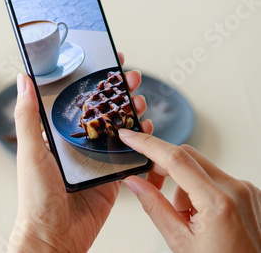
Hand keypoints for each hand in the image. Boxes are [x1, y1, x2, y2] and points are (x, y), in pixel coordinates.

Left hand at [8, 53, 152, 252]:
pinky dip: (140, 141)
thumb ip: (28, 116)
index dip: (91, 81)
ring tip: (140, 99)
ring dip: (131, 112)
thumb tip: (22, 80)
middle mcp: (77, 145)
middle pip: (102, 112)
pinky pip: (129, 155)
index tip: (105, 61)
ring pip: (118, 130)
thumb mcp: (31, 151)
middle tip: (130, 77)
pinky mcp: (111, 177)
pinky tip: (146, 129)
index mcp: (56, 135)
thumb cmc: (36, 196)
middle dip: (117, 92)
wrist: (54, 236)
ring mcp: (96, 160)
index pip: (76, 100)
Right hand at [120, 130, 260, 252]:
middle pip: (187, 157)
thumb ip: (154, 207)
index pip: (175, 159)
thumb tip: (133, 182)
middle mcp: (235, 188)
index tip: (130, 136)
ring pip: (199, 168)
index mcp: (218, 202)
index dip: (147, 144)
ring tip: (188, 218)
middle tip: (151, 187)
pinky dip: (200, 190)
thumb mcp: (180, 242)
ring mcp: (245, 189)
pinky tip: (202, 215)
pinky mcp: (249, 192)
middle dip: (164, 168)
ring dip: (184, 185)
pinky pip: (214, 178)